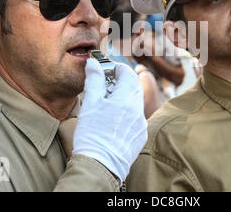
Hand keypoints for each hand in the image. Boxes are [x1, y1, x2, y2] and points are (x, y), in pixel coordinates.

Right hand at [72, 58, 147, 182]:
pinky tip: (113, 120)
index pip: (128, 74)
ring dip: (124, 97)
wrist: (99, 166)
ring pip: (135, 102)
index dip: (117, 68)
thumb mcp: (90, 104)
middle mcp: (137, 110)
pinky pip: (136, 118)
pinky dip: (127, 113)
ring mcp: (141, 124)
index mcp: (126, 100)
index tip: (107, 70)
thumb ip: (94, 80)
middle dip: (121, 82)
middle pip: (134, 87)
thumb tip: (94, 64)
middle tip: (106, 85)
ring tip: (107, 104)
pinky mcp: (141, 135)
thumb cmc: (92, 135)